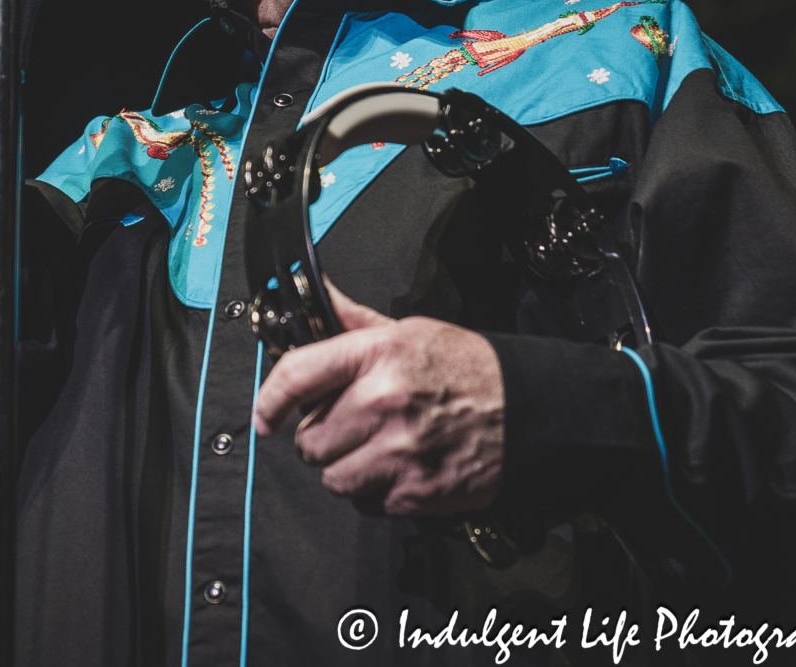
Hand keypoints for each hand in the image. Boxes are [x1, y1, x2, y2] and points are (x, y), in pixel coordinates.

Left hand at [253, 279, 504, 516]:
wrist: (529, 409)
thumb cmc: (466, 367)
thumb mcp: (408, 331)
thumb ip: (352, 322)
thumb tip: (311, 292)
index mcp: (378, 355)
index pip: (297, 375)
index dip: (270, 400)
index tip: (266, 416)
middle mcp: (385, 402)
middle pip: (310, 440)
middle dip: (321, 438)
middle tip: (349, 428)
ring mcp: (401, 451)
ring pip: (333, 477)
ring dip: (345, 469)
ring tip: (374, 450)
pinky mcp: (418, 491)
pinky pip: (367, 502)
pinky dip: (376, 492)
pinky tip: (398, 468)